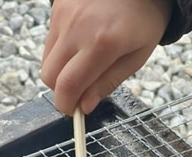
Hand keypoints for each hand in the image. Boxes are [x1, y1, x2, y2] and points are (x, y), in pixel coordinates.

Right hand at [41, 0, 174, 115]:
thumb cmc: (144, 18)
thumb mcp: (135, 57)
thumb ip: (107, 83)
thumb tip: (84, 107)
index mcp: (102, 44)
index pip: (67, 86)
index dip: (66, 106)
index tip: (74, 111)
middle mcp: (77, 27)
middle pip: (49, 76)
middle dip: (61, 90)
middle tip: (80, 90)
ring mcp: (64, 14)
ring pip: (46, 59)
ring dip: (60, 70)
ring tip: (83, 62)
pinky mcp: (58, 5)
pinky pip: (50, 40)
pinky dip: (62, 49)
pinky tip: (81, 42)